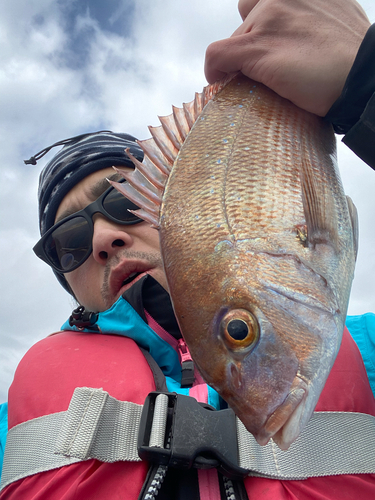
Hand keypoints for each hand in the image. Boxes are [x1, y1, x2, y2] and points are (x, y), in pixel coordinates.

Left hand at [204, 0, 369, 114]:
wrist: (361, 79)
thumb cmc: (354, 59)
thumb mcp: (336, 19)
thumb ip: (311, 17)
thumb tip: (297, 33)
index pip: (264, 0)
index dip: (260, 23)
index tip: (265, 43)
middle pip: (247, 19)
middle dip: (252, 42)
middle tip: (265, 68)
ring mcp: (268, 20)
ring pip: (234, 39)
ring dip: (239, 58)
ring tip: (254, 78)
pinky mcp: (258, 48)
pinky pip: (218, 55)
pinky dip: (214, 69)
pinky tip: (220, 80)